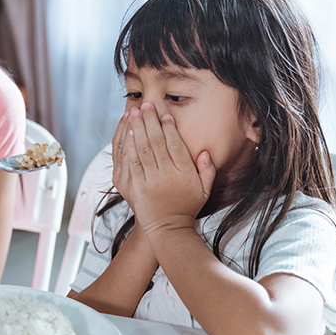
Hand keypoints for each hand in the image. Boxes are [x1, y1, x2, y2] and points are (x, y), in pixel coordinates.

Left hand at [112, 103, 214, 234]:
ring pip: (142, 148)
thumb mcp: (204, 190)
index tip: (164, 114)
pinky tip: (128, 132)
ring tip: (135, 112)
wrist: (168, 229)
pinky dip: (129, 145)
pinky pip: (131, 161)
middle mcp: (166, 175)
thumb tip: (205, 151)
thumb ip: (207, 169)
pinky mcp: (135, 186)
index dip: (169, 127)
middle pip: (157, 142)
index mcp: (184, 174)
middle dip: (150, 121)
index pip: (175, 144)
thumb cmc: (187, 207)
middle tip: (146, 105)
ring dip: (137, 128)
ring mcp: (149, 181)